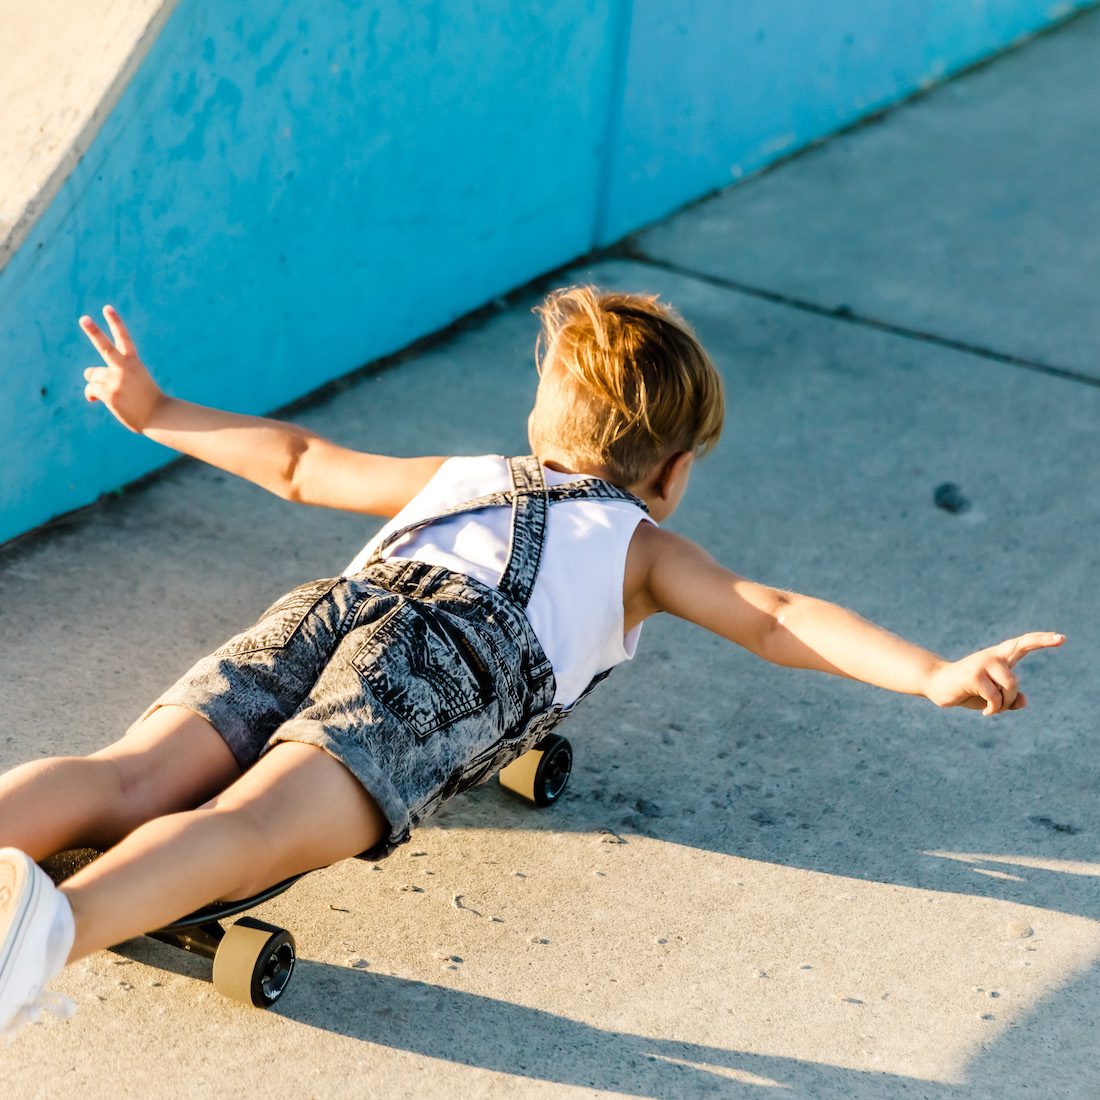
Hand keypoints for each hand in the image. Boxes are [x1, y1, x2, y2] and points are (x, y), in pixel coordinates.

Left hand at [80, 306, 164, 432]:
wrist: (160, 416)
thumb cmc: (148, 401)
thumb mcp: (136, 383)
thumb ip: (113, 379)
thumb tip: (90, 389)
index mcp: (134, 362)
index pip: (124, 338)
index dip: (115, 322)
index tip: (107, 308)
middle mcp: (124, 368)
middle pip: (105, 346)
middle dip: (93, 331)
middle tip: (83, 319)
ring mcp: (116, 380)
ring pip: (91, 375)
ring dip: (96, 384)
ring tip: (112, 394)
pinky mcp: (109, 393)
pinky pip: (90, 389)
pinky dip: (92, 395)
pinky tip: (98, 401)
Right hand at [925, 632, 1064, 714]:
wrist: (937, 684)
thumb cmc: (967, 690)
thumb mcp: (993, 697)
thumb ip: (1010, 699)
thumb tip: (1023, 701)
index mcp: (1000, 656)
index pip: (1024, 643)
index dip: (1043, 640)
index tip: (1062, 639)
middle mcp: (993, 656)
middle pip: (1014, 681)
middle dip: (1009, 698)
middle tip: (996, 707)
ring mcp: (983, 663)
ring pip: (1008, 688)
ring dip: (1001, 704)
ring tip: (990, 707)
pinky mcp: (974, 674)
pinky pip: (995, 697)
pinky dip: (993, 709)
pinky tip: (985, 712)